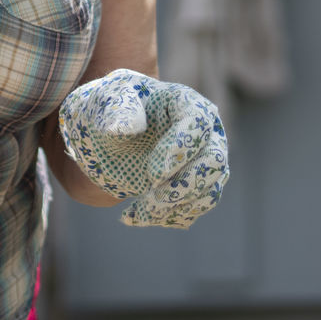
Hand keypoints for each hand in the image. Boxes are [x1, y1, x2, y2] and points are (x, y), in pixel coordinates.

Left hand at [58, 69, 228, 228]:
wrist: (106, 134)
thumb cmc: (111, 111)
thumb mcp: (107, 102)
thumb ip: (118, 112)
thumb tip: (130, 128)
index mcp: (185, 102)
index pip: (197, 123)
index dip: (179, 151)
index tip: (152, 175)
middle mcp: (204, 131)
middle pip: (214, 161)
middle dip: (184, 186)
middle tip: (151, 199)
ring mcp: (204, 160)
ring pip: (209, 191)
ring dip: (174, 208)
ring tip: (136, 212)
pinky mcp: (197, 185)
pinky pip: (194, 208)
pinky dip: (166, 217)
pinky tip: (134, 215)